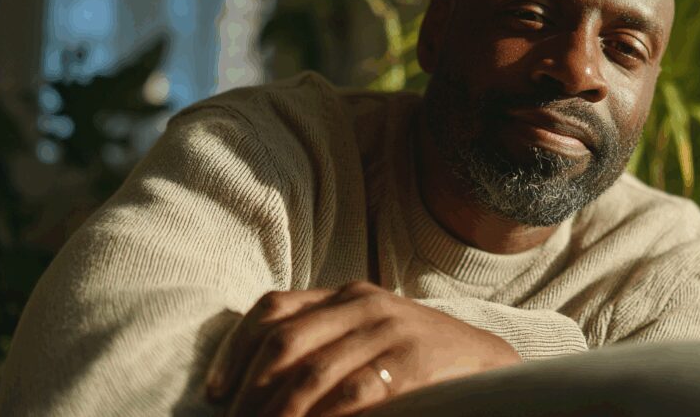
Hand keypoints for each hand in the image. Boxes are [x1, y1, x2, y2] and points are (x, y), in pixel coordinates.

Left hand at [205, 282, 521, 415]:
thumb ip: (322, 340)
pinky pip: (354, 392)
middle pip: (283, 342)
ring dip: (278, 413)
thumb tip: (254, 383)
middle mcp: (363, 304)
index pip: (272, 309)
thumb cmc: (415, 356)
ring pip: (312, 372)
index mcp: (345, 294)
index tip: (214, 393)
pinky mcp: (413, 361)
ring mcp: (389, 330)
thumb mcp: (367, 333)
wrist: (485, 361)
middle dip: (249, 391)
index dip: (234, 350)